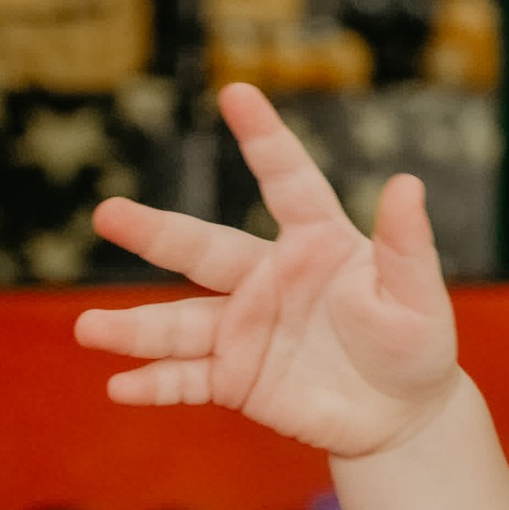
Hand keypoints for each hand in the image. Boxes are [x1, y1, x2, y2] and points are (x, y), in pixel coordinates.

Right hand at [76, 85, 458, 458]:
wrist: (400, 416)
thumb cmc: (416, 346)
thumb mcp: (419, 298)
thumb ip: (406, 247)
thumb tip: (407, 183)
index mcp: (316, 243)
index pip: (288, 181)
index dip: (265, 139)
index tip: (237, 92)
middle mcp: (268, 278)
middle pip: (203, 249)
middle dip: (155, 232)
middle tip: (107, 212)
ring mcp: (246, 329)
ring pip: (181, 324)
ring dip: (135, 329)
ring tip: (89, 329)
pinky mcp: (237, 378)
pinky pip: (189, 378)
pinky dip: (156, 384)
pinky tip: (120, 387)